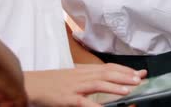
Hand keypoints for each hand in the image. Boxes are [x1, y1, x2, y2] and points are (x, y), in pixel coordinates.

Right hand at [25, 63, 145, 106]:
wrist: (30, 85)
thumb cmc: (50, 83)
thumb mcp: (70, 78)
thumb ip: (86, 79)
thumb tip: (102, 81)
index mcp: (82, 71)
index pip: (107, 67)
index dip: (124, 70)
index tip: (139, 73)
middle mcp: (81, 76)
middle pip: (107, 72)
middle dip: (125, 76)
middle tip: (141, 79)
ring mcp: (74, 86)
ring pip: (99, 83)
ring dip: (116, 86)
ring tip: (130, 89)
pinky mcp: (67, 98)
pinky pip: (85, 102)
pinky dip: (97, 105)